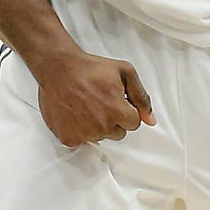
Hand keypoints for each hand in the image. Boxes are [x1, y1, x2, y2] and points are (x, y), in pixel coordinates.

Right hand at [31, 46, 152, 147]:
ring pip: (100, 137)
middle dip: (113, 120)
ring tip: (85, 105)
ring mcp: (84, 134)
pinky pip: (81, 140)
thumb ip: (142, 97)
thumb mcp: (125, 72)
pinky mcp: (69, 137)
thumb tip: (151, 120)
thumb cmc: (90, 68)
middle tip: (99, 102)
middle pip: (118, 133)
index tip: (115, 101)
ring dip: (96, 125)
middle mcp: (102, 126)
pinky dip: (79, 130)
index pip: (133, 124)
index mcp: (118, 112)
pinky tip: (75, 113)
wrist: (58, 68)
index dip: (125, 110)